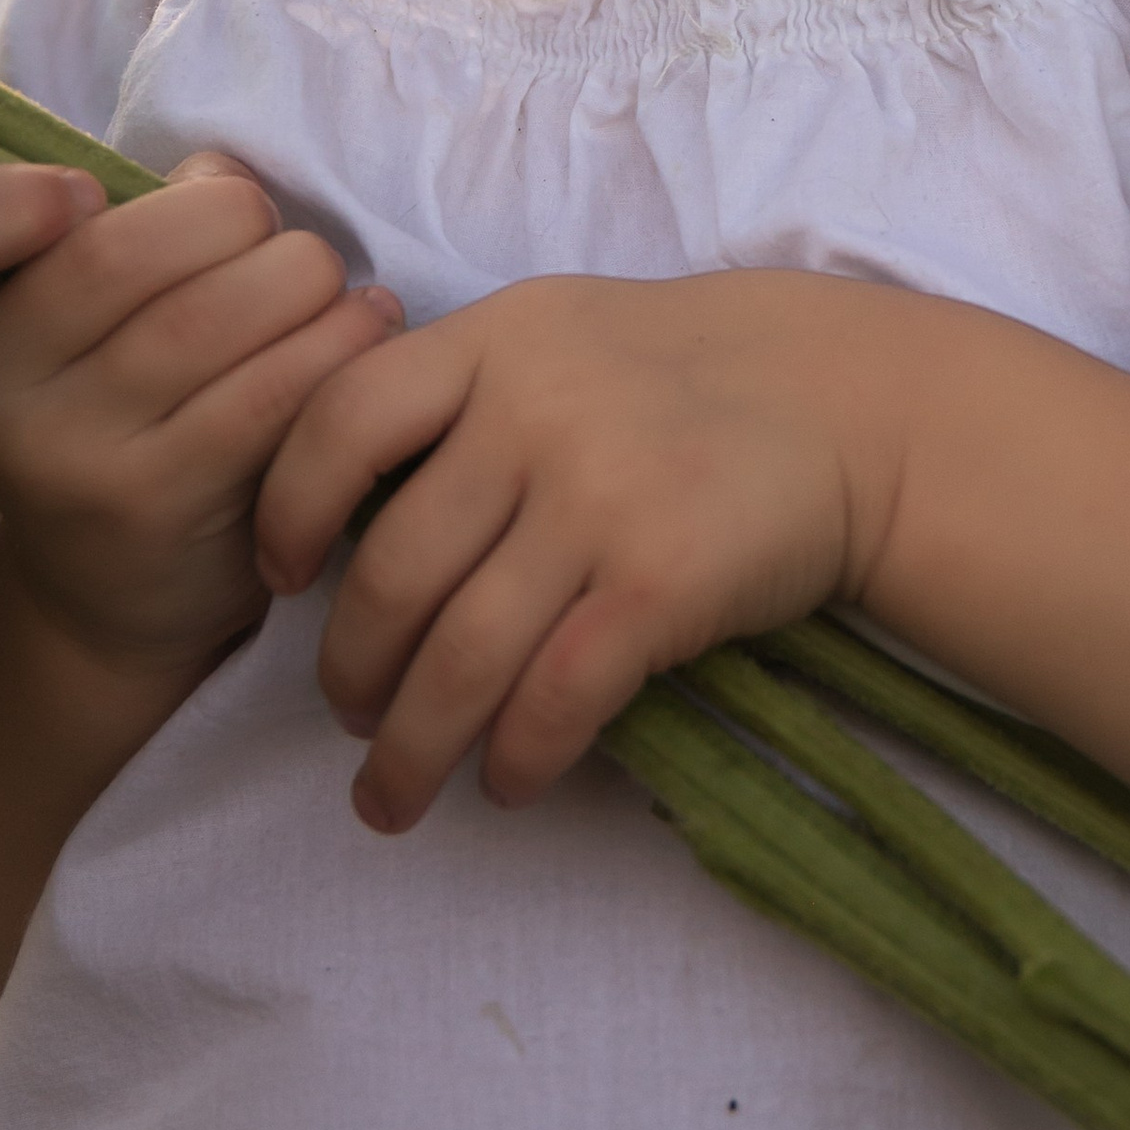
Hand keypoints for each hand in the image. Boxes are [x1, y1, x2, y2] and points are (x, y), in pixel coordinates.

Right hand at [0, 156, 400, 683]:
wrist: (109, 596)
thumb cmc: (112, 406)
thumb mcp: (72, 320)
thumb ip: (122, 224)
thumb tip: (220, 173)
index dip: (8, 200)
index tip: (84, 195)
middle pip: (113, 256)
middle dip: (225, 215)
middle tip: (264, 231)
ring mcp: (69, 461)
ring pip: (209, 316)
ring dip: (300, 273)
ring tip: (324, 281)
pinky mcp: (161, 507)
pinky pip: (273, 391)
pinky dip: (338, 339)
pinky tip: (364, 325)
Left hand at [252, 271, 920, 831]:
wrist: (850, 404)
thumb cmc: (684, 382)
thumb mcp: (561, 335)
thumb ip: (460, 393)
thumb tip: (342, 513)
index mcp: (494, 339)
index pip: (340, 420)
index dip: (286, 510)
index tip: (279, 579)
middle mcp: (533, 410)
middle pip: (390, 570)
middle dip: (350, 671)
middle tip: (352, 719)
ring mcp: (598, 495)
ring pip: (461, 653)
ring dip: (411, 746)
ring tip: (393, 793)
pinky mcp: (660, 580)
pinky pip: (554, 695)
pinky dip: (516, 756)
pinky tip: (508, 782)